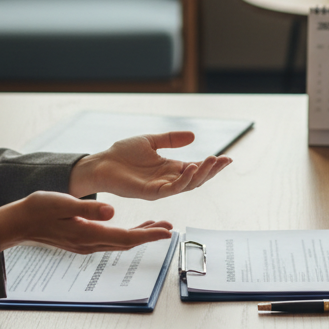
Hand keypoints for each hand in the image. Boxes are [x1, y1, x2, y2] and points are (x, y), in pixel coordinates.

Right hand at [0, 190, 172, 252]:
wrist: (19, 222)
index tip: (167, 232)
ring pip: (120, 242)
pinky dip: (126, 235)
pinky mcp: (82, 241)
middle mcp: (89, 244)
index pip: (125, 237)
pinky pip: (111, 240)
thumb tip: (112, 212)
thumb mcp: (64, 203)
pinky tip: (131, 228)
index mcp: (87, 234)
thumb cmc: (39, 209)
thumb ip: (88, 208)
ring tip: (157, 226)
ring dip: (139, 235)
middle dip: (149, 235)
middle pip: (127, 242)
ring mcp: (85, 245)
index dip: (149, 235)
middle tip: (169, 228)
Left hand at [68, 132, 231, 199]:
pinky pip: (171, 188)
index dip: (211, 165)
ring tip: (211, 161)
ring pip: (187, 185)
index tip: (227, 159)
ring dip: (201, 174)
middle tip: (224, 161)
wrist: (101, 163)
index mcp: (169, 168)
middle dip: (212, 171)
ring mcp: (160, 187)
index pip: (195, 168)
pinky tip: (191, 167)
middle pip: (196, 179)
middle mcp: (167, 179)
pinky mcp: (150, 192)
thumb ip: (171, 139)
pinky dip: (183, 180)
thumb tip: (193, 136)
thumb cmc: (122, 154)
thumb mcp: (151, 141)